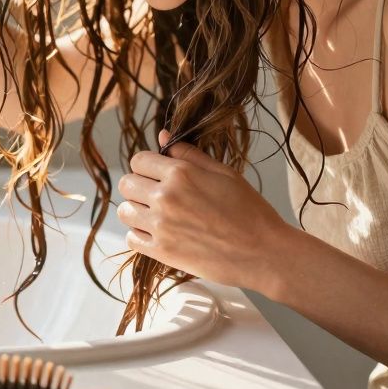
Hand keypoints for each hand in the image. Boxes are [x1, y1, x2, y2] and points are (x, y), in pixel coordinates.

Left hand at [116, 129, 289, 290]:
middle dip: (139, 186)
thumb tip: (163, 135)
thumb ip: (189, 153)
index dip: (148, 165)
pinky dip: (140, 235)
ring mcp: (161, 226)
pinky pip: (131, 238)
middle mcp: (165, 197)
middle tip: (158, 195)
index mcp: (180, 173)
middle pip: (126, 184)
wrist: (263, 253)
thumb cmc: (249, 211)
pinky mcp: (161, 252)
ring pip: (124, 211)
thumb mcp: (223, 173)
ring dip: (137, 211)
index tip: (159, 174)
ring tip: (158, 216)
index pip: (138, 160)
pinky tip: (158, 234)